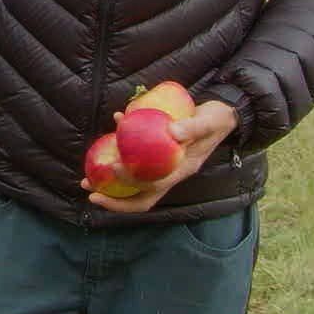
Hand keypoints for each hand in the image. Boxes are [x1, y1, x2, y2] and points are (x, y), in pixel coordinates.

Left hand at [80, 101, 237, 213]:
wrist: (226, 115)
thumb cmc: (217, 119)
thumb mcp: (209, 121)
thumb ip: (192, 127)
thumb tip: (171, 132)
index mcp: (181, 171)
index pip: (152, 187)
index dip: (129, 186)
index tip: (110, 171)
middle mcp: (171, 173)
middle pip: (140, 195)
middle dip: (113, 198)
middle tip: (87, 188)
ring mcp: (165, 166)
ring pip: (135, 182)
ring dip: (112, 182)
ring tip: (88, 178)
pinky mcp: (161, 154)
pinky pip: (139, 159)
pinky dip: (122, 149)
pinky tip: (112, 130)